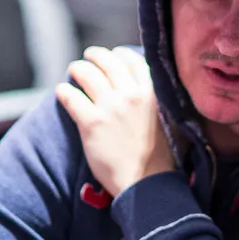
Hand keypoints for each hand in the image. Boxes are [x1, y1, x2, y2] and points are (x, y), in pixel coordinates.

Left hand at [56, 46, 174, 197]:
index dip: (120, 55)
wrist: (148, 185)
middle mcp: (131, 94)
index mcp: (153, 92)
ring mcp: (110, 107)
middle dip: (96, 56)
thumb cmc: (164, 159)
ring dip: (78, 68)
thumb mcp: (176, 122)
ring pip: (87, 74)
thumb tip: (167, 91)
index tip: (114, 56)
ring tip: (74, 70)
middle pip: (107, 62)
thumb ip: (169, 102)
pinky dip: (64, 91)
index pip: (133, 60)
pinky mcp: (91, 123)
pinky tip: (62, 91)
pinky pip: (71, 97)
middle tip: (90, 57)